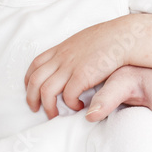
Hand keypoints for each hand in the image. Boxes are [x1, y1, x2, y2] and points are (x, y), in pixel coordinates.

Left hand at [25, 14, 141, 117]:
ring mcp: (70, 66)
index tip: (31, 91)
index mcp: (61, 48)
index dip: (29, 80)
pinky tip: (79, 107)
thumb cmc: (108, 39)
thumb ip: (73, 51)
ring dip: (48, 107)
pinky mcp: (82, 75)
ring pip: (46, 91)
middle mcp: (62, 57)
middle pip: (35, 79)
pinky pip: (68, 96)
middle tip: (36, 109)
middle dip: (31, 97)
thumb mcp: (83, 41)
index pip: (35, 64)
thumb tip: (70, 61)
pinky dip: (70, 105)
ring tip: (55, 115)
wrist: (122, 36)